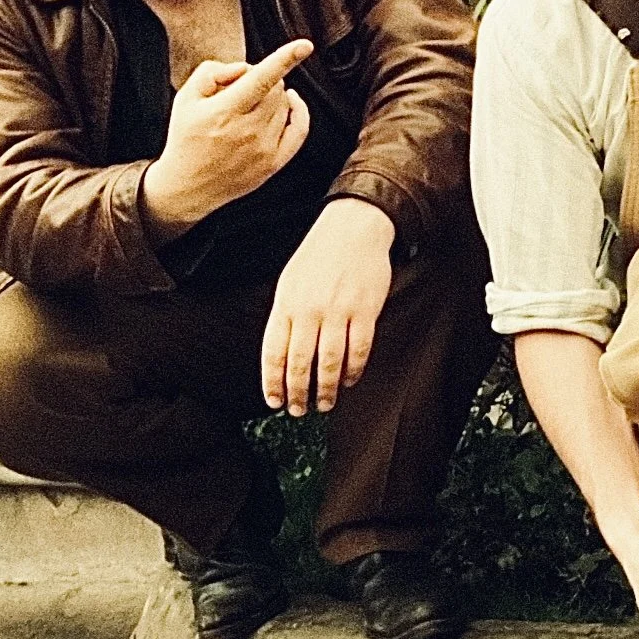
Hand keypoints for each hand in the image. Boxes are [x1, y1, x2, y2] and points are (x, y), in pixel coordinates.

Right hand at [142, 40, 313, 231]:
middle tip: (242, 88)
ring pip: (286, 105)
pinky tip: (290, 103)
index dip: (284, 59)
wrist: (187, 186)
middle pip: (276, 89)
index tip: (304, 45)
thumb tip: (245, 67)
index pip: (260, 80)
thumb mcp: (185, 98)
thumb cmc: (186, 138)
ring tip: (249, 104)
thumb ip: (212, 72)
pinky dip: (299, 112)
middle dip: (263, 79)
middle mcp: (248, 132)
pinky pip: (300, 129)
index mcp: (224, 113)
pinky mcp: (274, 163)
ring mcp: (264, 149)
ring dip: (274, 96)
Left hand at [261, 198, 394, 414]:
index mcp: (286, 303)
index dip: (273, 382)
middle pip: (300, 363)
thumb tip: (281, 357)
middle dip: (298, 393)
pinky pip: (358, 350)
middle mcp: (309, 309)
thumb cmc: (319, 256)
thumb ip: (285, 317)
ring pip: (329, 362)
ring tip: (324, 403)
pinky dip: (352, 370)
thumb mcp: (290, 282)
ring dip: (325, 389)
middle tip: (299, 410)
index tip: (274, 401)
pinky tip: (348, 380)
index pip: (273, 352)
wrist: (353, 227)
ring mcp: (338, 311)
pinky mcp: (365, 310)